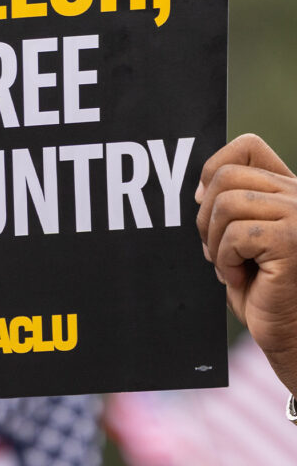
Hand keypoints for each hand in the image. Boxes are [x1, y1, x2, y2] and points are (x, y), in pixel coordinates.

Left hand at [196, 134, 296, 393]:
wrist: (295, 339)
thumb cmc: (267, 294)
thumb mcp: (244, 241)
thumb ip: (230, 208)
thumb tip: (199, 189)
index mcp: (289, 191)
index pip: (248, 146)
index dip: (214, 167)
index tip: (205, 203)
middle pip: (226, 175)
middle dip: (205, 214)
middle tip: (213, 249)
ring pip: (226, 203)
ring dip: (214, 240)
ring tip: (227, 266)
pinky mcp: (292, 240)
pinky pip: (236, 234)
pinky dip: (225, 260)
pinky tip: (240, 280)